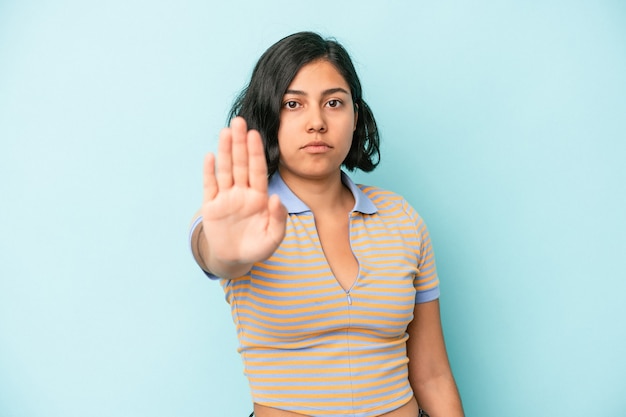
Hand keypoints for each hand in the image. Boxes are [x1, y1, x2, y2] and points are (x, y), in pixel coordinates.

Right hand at [200, 117, 286, 276]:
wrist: (235, 260)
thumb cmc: (257, 248)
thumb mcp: (273, 238)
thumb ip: (277, 218)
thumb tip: (275, 198)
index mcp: (259, 197)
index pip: (258, 170)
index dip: (256, 153)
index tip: (255, 135)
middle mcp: (242, 193)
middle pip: (241, 164)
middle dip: (240, 143)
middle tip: (240, 121)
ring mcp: (226, 197)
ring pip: (225, 170)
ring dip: (225, 151)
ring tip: (225, 131)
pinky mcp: (211, 206)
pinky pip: (210, 185)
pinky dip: (210, 171)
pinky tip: (210, 156)